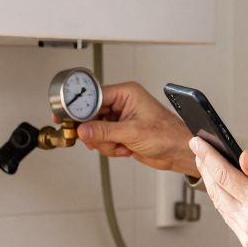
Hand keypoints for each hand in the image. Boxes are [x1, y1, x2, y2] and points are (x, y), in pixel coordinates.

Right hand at [72, 82, 197, 176]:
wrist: (178, 152)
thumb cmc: (167, 135)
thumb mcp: (133, 132)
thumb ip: (105, 131)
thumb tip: (84, 130)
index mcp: (126, 94)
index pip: (95, 97)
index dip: (81, 109)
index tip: (69, 118)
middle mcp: (122, 103)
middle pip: (92, 115)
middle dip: (97, 132)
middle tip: (102, 139)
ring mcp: (120, 119)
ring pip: (96, 130)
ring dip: (106, 143)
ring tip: (122, 145)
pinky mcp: (121, 132)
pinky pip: (103, 140)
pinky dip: (111, 148)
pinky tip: (125, 149)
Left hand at [190, 137, 247, 246]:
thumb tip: (243, 156)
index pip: (223, 174)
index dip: (208, 156)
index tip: (197, 141)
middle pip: (216, 191)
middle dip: (205, 168)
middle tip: (199, 150)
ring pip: (221, 206)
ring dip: (212, 185)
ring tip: (209, 167)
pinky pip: (230, 219)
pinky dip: (224, 202)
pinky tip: (226, 191)